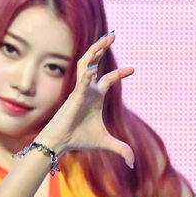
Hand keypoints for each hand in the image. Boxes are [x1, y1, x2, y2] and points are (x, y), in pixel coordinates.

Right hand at [36, 33, 133, 165]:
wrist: (62, 143)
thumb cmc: (80, 138)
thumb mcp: (107, 143)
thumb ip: (121, 149)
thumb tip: (133, 161)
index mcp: (96, 97)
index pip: (109, 79)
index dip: (120, 73)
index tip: (133, 69)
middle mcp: (88, 89)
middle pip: (95, 62)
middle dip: (102, 48)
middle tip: (112, 34)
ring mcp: (80, 91)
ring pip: (85, 64)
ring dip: (94, 51)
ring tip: (104, 39)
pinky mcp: (74, 97)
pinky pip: (81, 82)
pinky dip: (87, 75)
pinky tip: (94, 68)